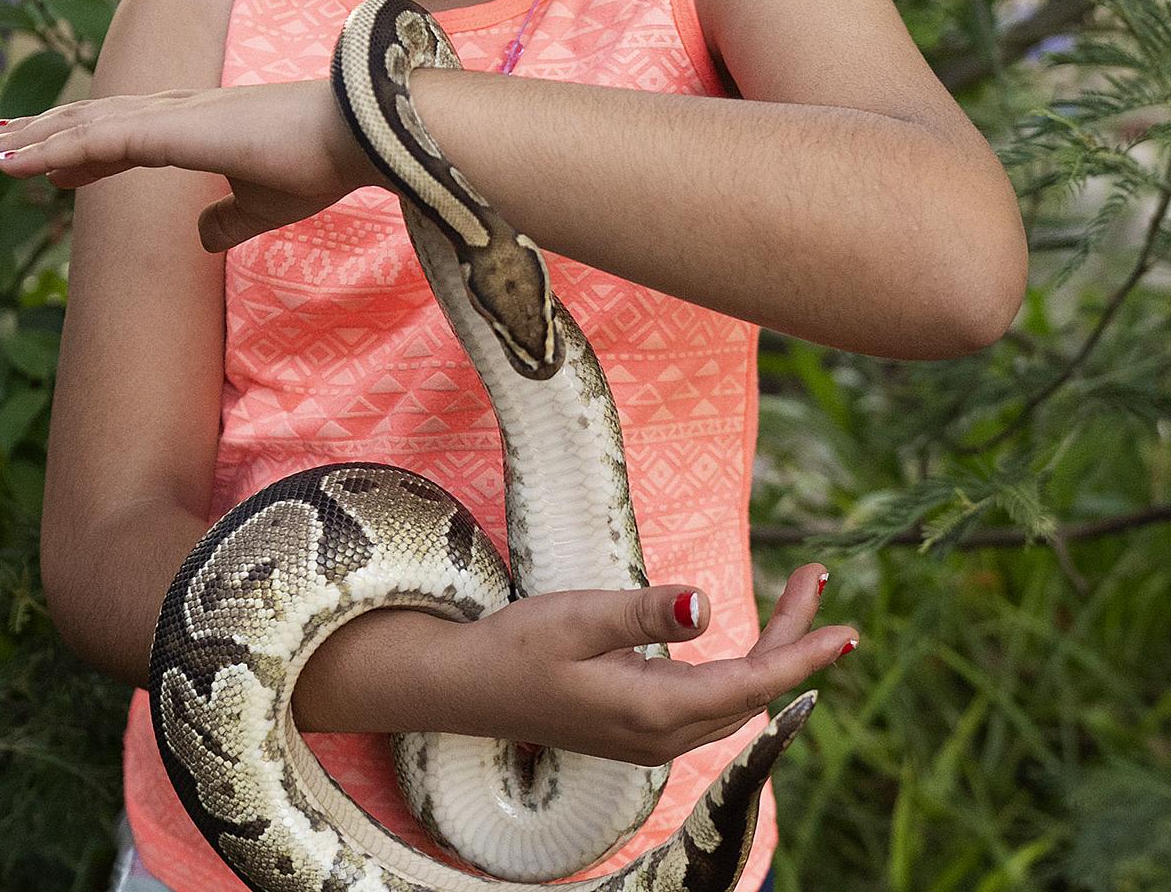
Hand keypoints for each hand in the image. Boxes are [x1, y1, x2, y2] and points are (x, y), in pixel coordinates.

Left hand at [0, 80, 386, 251]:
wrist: (357, 135)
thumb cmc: (319, 164)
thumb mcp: (264, 204)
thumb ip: (227, 219)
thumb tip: (199, 236)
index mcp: (198, 126)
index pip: (121, 133)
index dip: (77, 147)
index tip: (39, 164)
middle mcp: (177, 110)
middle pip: (92, 119)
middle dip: (40, 133)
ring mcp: (173, 114)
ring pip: (85, 125)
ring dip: (32, 139)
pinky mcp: (174, 128)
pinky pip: (98, 138)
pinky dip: (51, 148)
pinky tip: (16, 161)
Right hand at [443, 564, 854, 764]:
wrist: (468, 688)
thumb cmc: (517, 647)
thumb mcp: (578, 618)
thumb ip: (644, 613)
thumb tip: (708, 605)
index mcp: (655, 711)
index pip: (751, 683)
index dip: (802, 655)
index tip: (846, 630)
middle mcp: (663, 735)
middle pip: (752, 689)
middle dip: (793, 638)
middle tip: (818, 578)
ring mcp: (652, 736)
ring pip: (734, 695)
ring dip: (771, 650)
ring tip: (799, 597)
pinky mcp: (640, 725)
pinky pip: (712, 700)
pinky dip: (743, 668)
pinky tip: (750, 645)